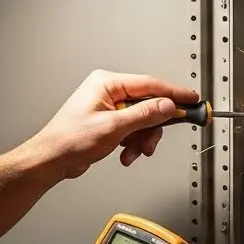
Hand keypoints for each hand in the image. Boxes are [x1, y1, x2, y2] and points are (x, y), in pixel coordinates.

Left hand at [25, 70, 199, 178]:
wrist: (51, 160)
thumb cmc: (69, 140)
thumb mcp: (113, 127)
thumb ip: (144, 115)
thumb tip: (167, 105)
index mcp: (107, 83)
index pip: (149, 84)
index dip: (173, 93)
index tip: (192, 100)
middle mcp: (108, 91)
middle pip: (148, 104)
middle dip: (152, 127)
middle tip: (155, 140)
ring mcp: (109, 107)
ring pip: (142, 120)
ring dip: (142, 139)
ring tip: (134, 151)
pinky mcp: (109, 122)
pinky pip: (133, 129)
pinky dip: (133, 143)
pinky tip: (125, 153)